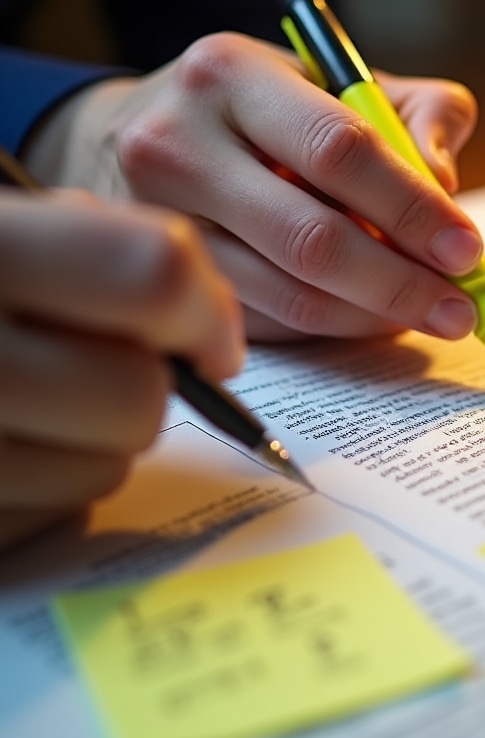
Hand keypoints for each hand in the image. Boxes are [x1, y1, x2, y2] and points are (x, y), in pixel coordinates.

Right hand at [0, 190, 243, 548]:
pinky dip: (49, 488)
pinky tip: (4, 443)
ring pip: (104, 469)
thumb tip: (211, 331)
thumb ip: (113, 248)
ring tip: (35, 402)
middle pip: (138, 397)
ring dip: (98, 441)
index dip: (203, 310)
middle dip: (147, 386)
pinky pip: (51, 515)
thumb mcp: (12, 222)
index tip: (209, 336)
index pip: (151, 276)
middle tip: (106, 366)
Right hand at [22, 34, 480, 341]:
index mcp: (230, 75)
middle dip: (401, 283)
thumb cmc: (262, 110)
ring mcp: (160, 223)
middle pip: (312, 239)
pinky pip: (270, 323)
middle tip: (459, 308)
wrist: (136, 132)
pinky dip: (334, 325)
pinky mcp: (170, 281)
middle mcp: (177, 146)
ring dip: (373, 316)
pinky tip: (369, 314)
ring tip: (425, 312)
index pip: (339, 149)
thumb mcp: (335, 79)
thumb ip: (414, 111)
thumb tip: (445, 184)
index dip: (412, 207)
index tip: (466, 249)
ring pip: (291, 296)